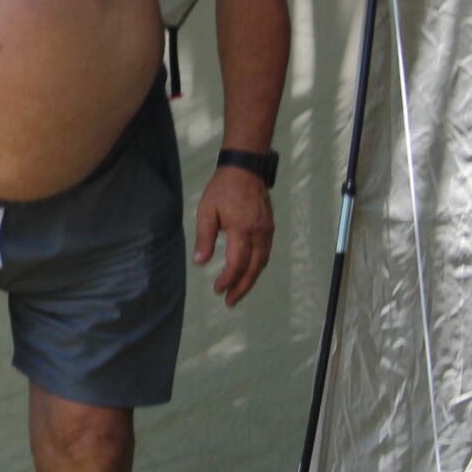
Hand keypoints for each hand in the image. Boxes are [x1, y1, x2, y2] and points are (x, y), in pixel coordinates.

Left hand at [194, 165, 274, 305]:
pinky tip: (248, 273)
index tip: (218, 290)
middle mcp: (258, 233)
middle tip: (230, 301)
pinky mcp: (270, 228)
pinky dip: (257, 267)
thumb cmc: (222, 189)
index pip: (237, 262)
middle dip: (242, 287)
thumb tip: (200, 262)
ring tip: (238, 292)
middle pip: (253, 268)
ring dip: (251, 280)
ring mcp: (267, 231)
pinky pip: (265, 253)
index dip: (228, 279)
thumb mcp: (206, 210)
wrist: (245, 169)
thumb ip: (205, 237)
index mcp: (241, 229)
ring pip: (262, 263)